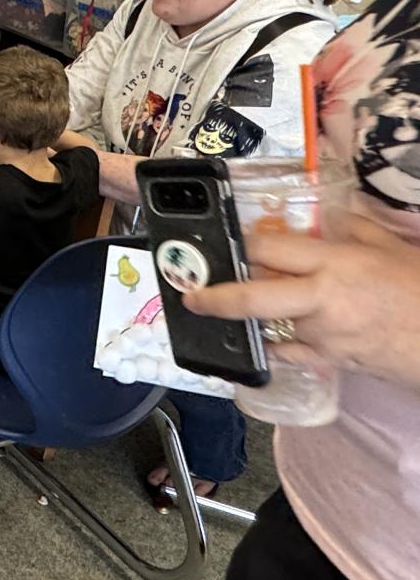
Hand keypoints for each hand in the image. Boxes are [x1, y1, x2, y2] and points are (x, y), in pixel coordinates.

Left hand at [184, 209, 419, 388]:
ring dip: (253, 315)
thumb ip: (349, 231)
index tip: (219, 242)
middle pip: (253, 298)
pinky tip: (257, 340)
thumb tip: (318, 218)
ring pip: (270, 323)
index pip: (270, 249)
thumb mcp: (389, 248)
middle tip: (190, 297)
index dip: (240, 245)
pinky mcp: (330, 361)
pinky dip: (272, 346)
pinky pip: (288, 353)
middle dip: (215, 298)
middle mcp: (321, 300)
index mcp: (335, 263)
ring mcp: (323, 335)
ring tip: (227, 306)